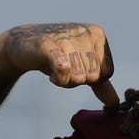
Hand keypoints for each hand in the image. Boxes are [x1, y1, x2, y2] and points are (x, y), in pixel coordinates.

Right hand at [1, 23, 118, 108]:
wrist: (23, 45)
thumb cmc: (56, 55)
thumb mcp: (82, 66)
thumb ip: (101, 84)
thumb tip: (115, 106)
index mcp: (98, 34)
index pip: (107, 72)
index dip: (90, 79)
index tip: (75, 67)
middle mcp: (85, 32)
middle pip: (93, 77)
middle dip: (77, 81)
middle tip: (63, 70)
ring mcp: (68, 37)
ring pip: (79, 78)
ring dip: (64, 82)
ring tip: (55, 69)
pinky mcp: (49, 45)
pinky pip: (64, 70)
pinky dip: (59, 78)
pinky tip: (51, 74)